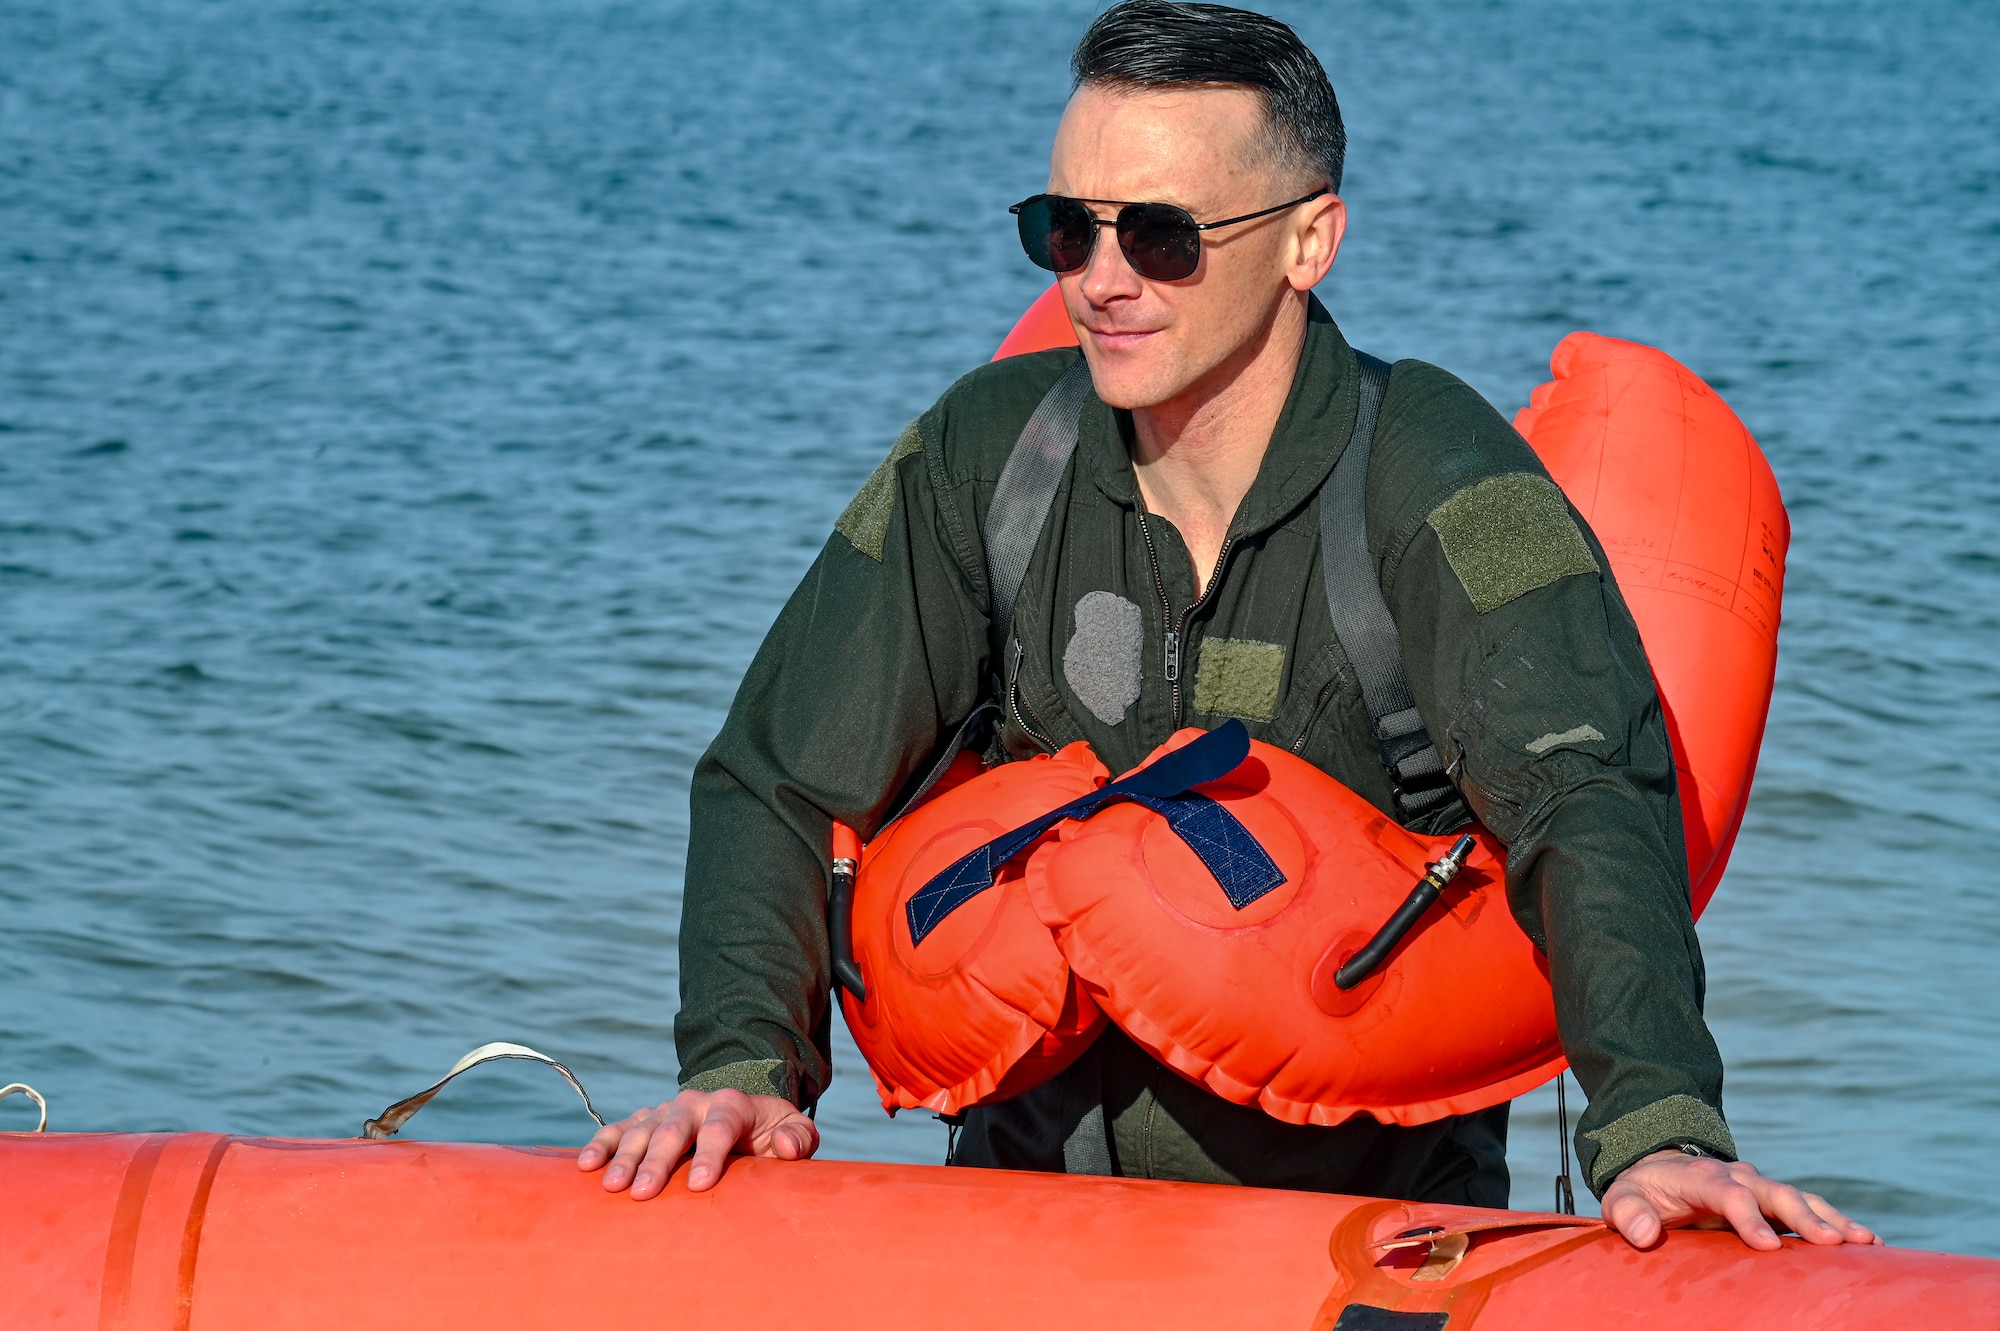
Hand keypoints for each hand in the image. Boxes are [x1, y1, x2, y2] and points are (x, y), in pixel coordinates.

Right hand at [576, 1088, 818, 1199]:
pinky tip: (586, 1165)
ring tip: (612, 1186)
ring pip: (642, 1128)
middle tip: (642, 1193)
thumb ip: (799, 1138)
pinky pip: (619, 1128)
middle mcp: (696, 1102)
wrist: (743, 1113)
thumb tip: (784, 1146)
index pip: (721, 1126)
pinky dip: (602, 1144)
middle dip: (657, 1160)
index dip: (710, 1155)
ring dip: (625, 1156)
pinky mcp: (647, 1120)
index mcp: (734, 1104)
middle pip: (674, 1128)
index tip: (698, 1185)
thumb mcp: (795, 1131)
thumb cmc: (770, 1133)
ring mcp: (667, 1110)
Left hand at [1603, 1150, 1881, 1249]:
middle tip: (1831, 1243)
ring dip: (1832, 1219)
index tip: (1768, 1245)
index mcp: (1701, 1177)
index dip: (1748, 1217)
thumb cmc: (1641, 1192)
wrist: (1660, 1170)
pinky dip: (1838, 1223)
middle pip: (1774, 1192)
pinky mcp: (1774, 1203)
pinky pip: (1811, 1210)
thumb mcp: (1621, 1199)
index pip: (1727, 1193)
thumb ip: (1628, 1214)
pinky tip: (1868, 1243)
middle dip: (1804, 1215)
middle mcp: (1738, 1178)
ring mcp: (1759, 1188)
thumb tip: (1645, 1235)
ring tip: (1865, 1243)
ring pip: (1801, 1199)